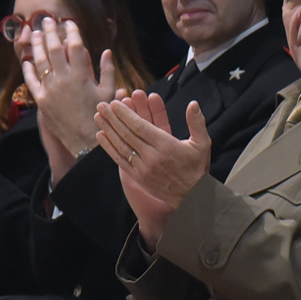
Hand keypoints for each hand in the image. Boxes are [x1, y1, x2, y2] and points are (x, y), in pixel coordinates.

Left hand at [22, 17, 115, 179]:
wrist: (86, 140)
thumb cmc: (100, 115)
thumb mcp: (109, 92)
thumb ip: (107, 70)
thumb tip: (106, 51)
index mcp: (81, 75)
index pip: (74, 46)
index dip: (72, 32)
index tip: (70, 23)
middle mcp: (63, 79)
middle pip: (53, 49)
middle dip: (50, 32)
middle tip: (47, 20)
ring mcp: (50, 89)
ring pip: (40, 62)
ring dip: (37, 45)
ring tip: (35, 33)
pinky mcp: (41, 101)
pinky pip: (32, 81)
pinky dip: (29, 70)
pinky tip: (27, 61)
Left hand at [96, 92, 211, 246]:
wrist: (192, 196)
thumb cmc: (197, 168)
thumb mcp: (202, 144)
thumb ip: (197, 123)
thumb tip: (193, 104)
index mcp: (166, 145)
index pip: (140, 126)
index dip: (125, 114)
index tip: (115, 103)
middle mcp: (152, 156)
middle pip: (127, 134)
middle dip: (112, 118)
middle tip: (102, 105)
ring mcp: (143, 168)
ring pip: (121, 146)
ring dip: (108, 130)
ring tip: (98, 117)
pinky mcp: (138, 177)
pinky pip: (121, 160)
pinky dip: (109, 148)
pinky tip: (101, 136)